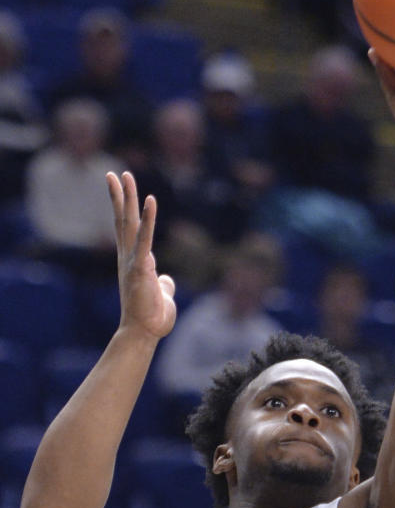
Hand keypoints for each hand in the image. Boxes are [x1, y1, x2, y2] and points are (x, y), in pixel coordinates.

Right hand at [107, 171, 175, 341]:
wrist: (143, 334)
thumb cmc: (152, 318)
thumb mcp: (161, 295)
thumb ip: (163, 284)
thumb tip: (166, 280)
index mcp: (134, 262)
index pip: (127, 230)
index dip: (124, 209)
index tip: (120, 190)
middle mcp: (129, 257)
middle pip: (123, 220)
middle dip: (120, 196)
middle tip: (115, 173)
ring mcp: (133, 261)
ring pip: (128, 223)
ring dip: (127, 198)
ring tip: (124, 175)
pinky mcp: (141, 267)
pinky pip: (145, 237)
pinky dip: (148, 218)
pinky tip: (150, 200)